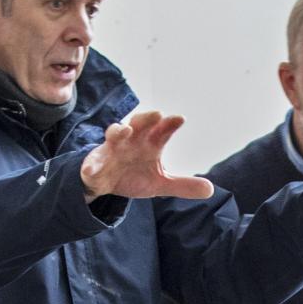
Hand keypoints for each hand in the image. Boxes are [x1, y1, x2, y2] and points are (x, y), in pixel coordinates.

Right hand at [80, 110, 214, 202]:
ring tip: (124, 130)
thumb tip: (211, 189)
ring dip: (118, 130)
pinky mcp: (95, 164)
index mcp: (148, 144)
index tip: (180, 119)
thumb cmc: (134, 175)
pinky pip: (91, 164)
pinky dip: (91, 166)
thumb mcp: (160, 184)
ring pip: (113, 135)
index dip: (169, 125)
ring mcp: (111, 150)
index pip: (161, 131)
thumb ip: (183, 185)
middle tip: (156, 114)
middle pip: (138, 124)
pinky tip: (92, 170)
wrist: (107, 184)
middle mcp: (131, 141)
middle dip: (146, 119)